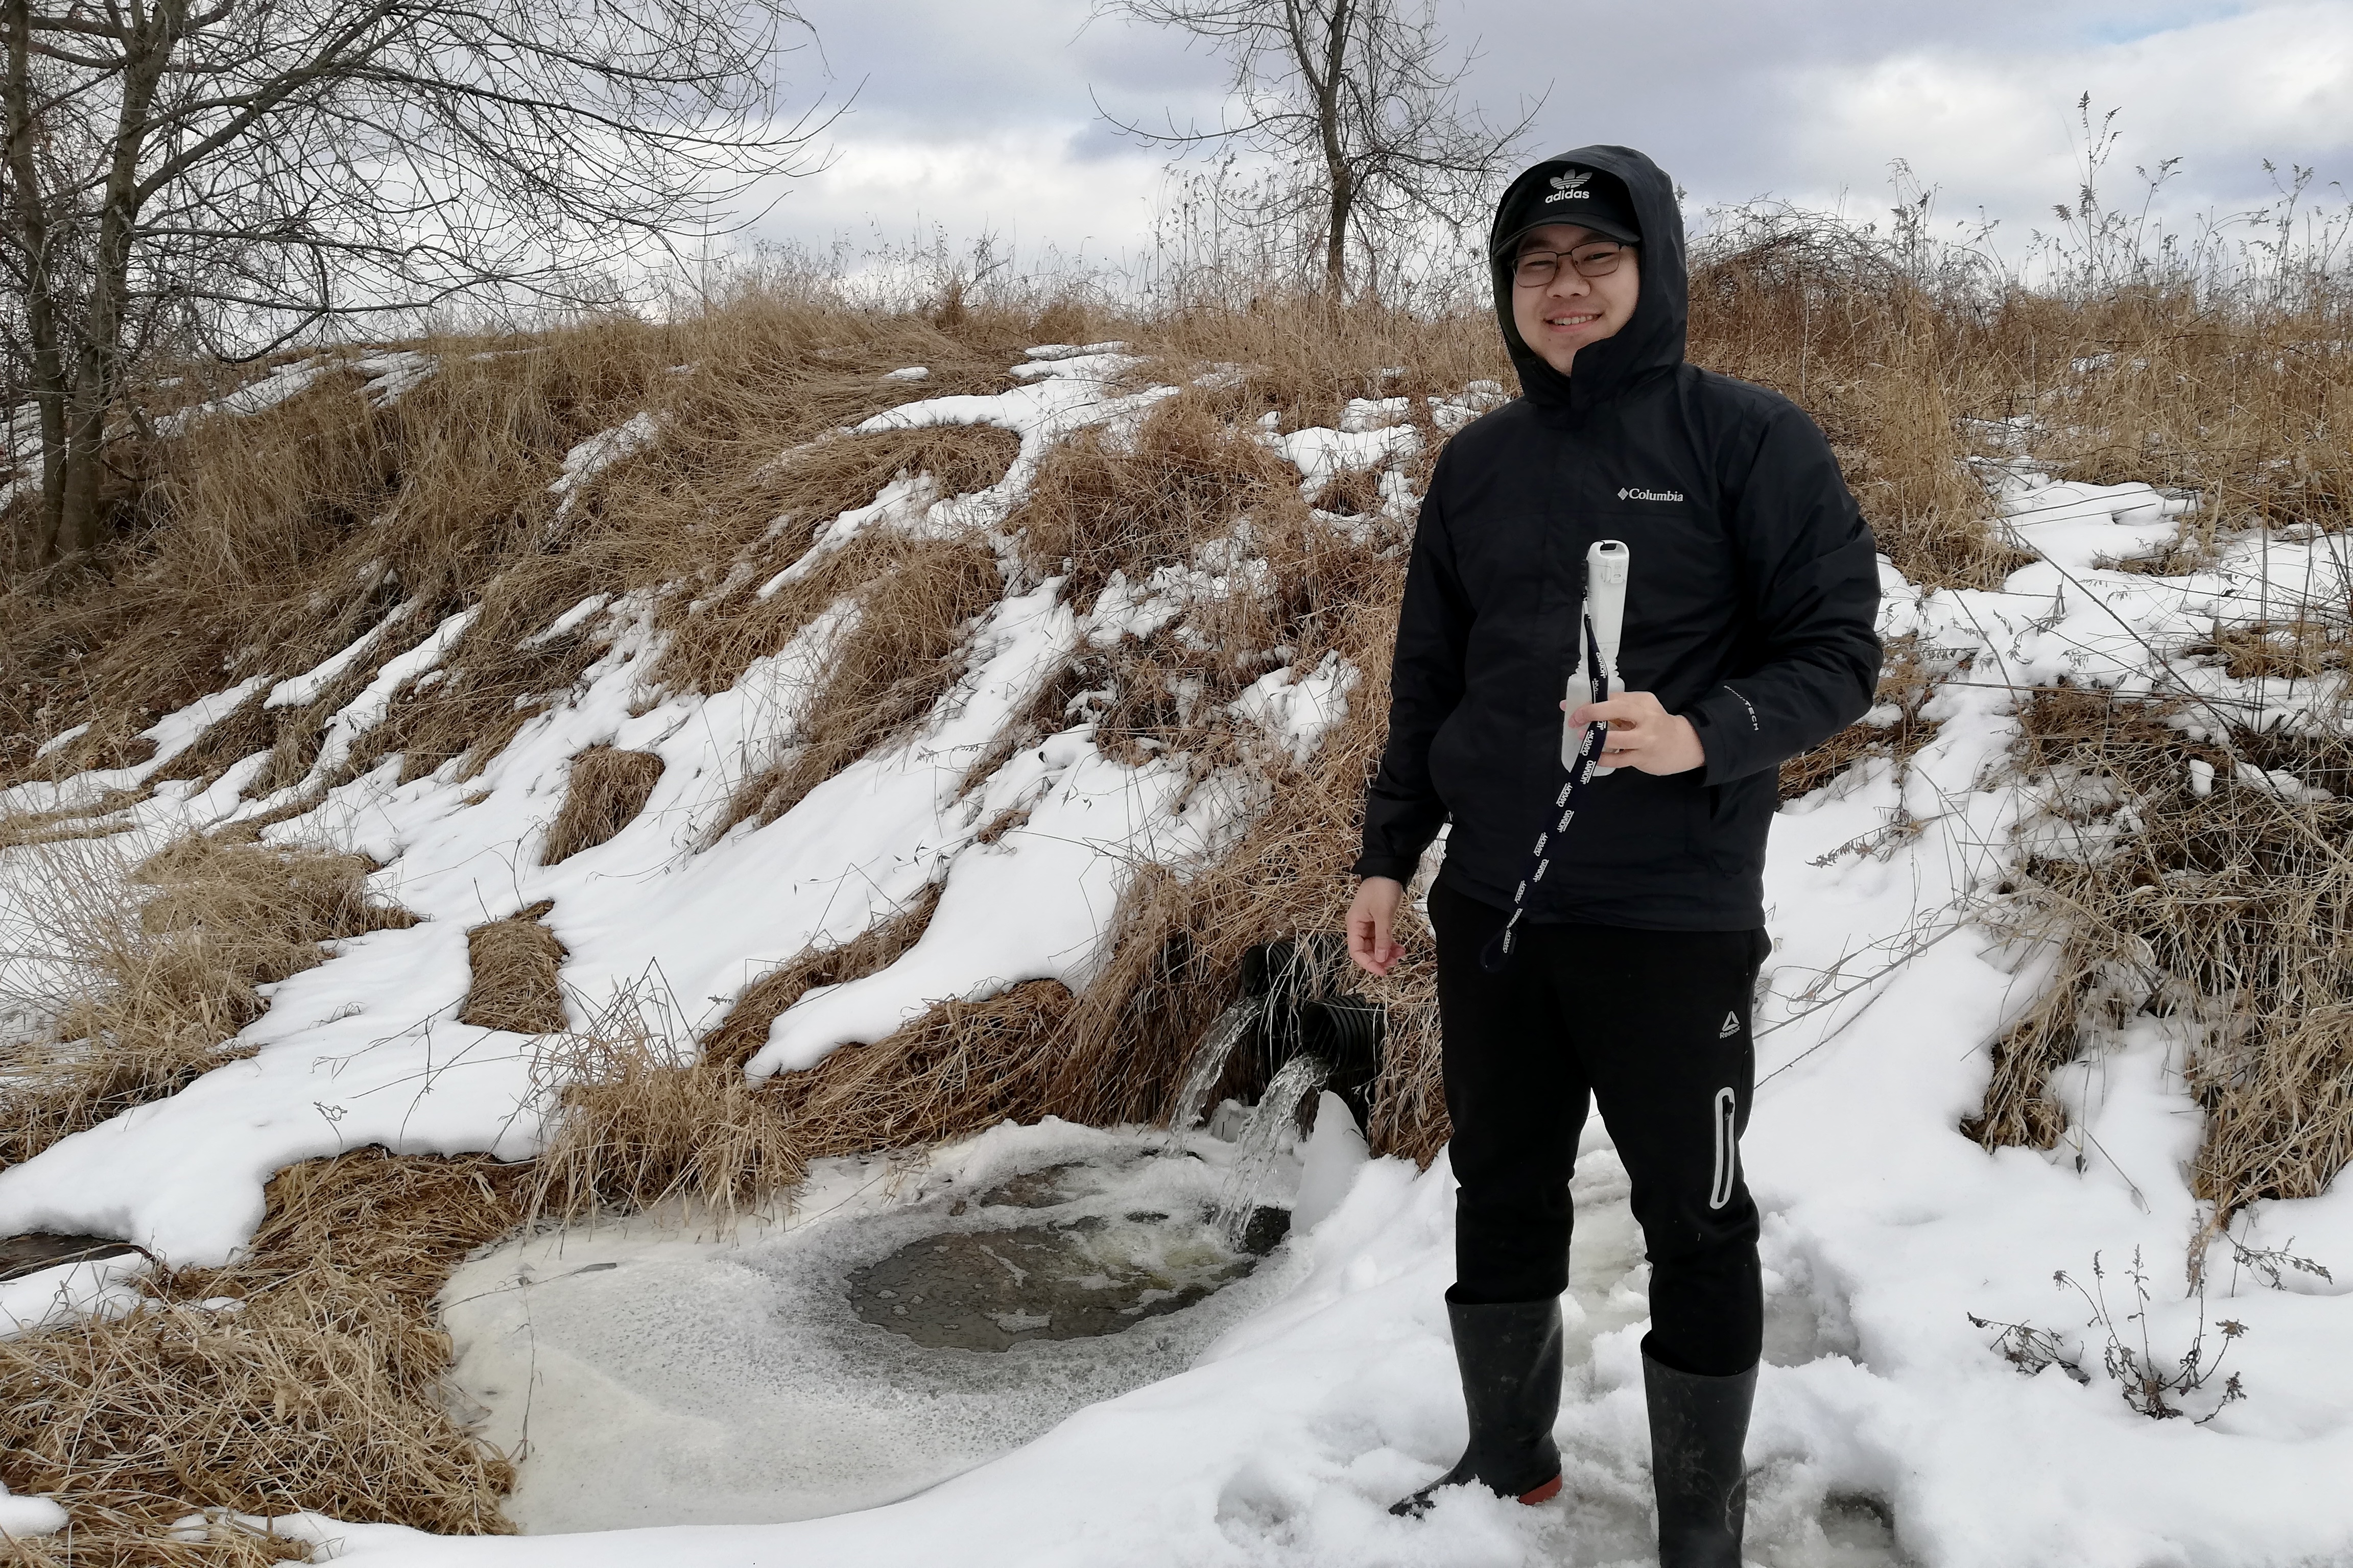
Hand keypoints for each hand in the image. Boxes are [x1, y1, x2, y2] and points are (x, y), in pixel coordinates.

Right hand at [1347, 876, 1405, 976]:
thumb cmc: (1381, 887)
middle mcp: (1358, 925)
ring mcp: (1368, 924)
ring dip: (1386, 953)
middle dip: (1379, 959)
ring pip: (1375, 946)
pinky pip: (1381, 939)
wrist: (1389, 870)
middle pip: (1366, 951)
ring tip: (1400, 954)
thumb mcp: (1383, 914)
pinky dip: (1390, 945)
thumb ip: (1382, 937)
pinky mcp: (1377, 921)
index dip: (1368, 963)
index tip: (1382, 971)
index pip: (1356, 951)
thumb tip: (1381, 958)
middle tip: (1395, 962)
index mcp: (1354, 923)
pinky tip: (1400, 948)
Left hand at [1562, 690, 1706, 774]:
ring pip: (1618, 738)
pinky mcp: (1644, 757)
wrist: (1684, 744)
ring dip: (1596, 738)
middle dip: (1592, 713)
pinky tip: (1594, 756)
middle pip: (1618, 709)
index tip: (1571, 708)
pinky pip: (1619, 759)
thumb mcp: (1642, 709)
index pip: (1614, 697)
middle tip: (1574, 721)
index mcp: (1643, 701)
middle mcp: (1646, 717)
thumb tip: (1577, 708)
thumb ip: (1615, 707)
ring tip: (1582, 738)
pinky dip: (1603, 758)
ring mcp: (1646, 739)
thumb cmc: (1655, 724)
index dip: (1590, 702)